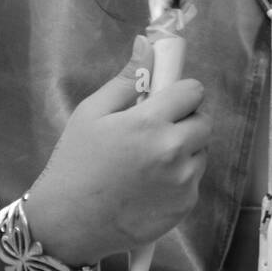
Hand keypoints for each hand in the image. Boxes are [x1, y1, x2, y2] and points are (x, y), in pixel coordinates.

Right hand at [22, 35, 210, 266]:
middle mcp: (174, 151)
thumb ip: (126, 79)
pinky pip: (194, 181)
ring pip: (201, 152)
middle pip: (204, 121)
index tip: (164, 102)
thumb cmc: (75, 163)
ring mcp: (183, 182)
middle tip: (157, 131)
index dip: (180, 93)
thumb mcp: (91, 113)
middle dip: (186, 120)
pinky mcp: (185, 206)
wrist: (67, 224)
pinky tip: (150, 186)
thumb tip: (149, 45)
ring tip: (150, 161)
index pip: (194, 91)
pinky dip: (180, 179)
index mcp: (151, 122)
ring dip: (185, 150)